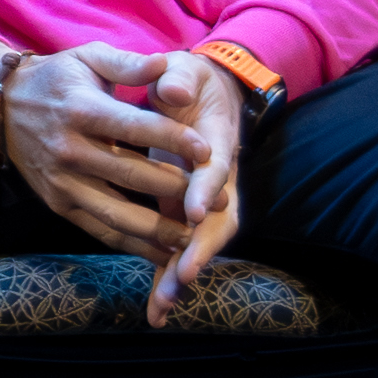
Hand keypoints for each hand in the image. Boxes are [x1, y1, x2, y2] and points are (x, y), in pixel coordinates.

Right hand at [0, 39, 228, 277]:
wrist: (2, 106)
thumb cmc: (57, 78)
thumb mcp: (89, 58)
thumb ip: (129, 64)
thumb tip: (166, 63)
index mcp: (81, 110)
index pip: (135, 127)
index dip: (173, 139)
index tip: (207, 151)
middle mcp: (69, 149)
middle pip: (132, 175)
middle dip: (178, 189)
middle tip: (219, 199)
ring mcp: (62, 181)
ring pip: (118, 213)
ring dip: (159, 229)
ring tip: (195, 236)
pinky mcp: (58, 203)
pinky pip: (100, 230)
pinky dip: (133, 244)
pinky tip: (163, 251)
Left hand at [132, 53, 246, 316]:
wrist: (202, 91)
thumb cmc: (187, 80)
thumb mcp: (185, 69)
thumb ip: (177, 78)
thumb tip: (173, 91)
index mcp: (218, 141)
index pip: (215, 169)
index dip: (205, 191)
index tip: (192, 211)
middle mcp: (219, 178)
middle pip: (218, 222)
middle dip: (200, 251)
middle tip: (182, 277)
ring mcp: (207, 200)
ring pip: (202, 242)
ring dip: (183, 274)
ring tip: (164, 305)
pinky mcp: (188, 213)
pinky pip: (182, 248)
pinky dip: (171, 276)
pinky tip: (158, 308)